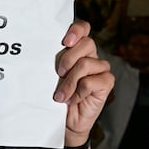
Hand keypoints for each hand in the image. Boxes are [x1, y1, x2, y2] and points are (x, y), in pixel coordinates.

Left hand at [53, 20, 114, 144]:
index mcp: (77, 49)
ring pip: (87, 63)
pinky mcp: (106, 82)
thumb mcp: (50, 75)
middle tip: (58, 73)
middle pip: (86, 43)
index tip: (65, 42)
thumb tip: (41, 49)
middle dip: (68, 58)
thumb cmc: (56, 95)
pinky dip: (79, 92)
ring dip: (70, 81)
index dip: (77, 30)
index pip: (82, 28)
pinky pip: (92, 81)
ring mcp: (100, 69)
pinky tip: (73, 99)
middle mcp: (91, 56)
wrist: (63, 121)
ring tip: (61, 94)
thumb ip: (53, 60)